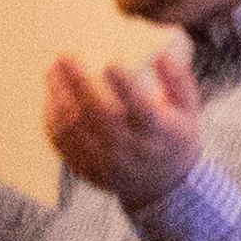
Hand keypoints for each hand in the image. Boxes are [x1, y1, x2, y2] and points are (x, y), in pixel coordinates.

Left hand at [44, 43, 205, 208]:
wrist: (165, 186)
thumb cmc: (175, 137)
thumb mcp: (189, 109)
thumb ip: (178, 79)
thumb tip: (162, 54)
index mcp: (160, 133)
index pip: (143, 109)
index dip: (126, 87)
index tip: (111, 62)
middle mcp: (133, 151)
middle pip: (101, 117)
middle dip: (81, 85)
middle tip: (66, 57)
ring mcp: (108, 163)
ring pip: (77, 130)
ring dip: (60, 99)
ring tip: (53, 73)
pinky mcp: (89, 170)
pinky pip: (64, 145)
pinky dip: (53, 121)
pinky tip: (51, 100)